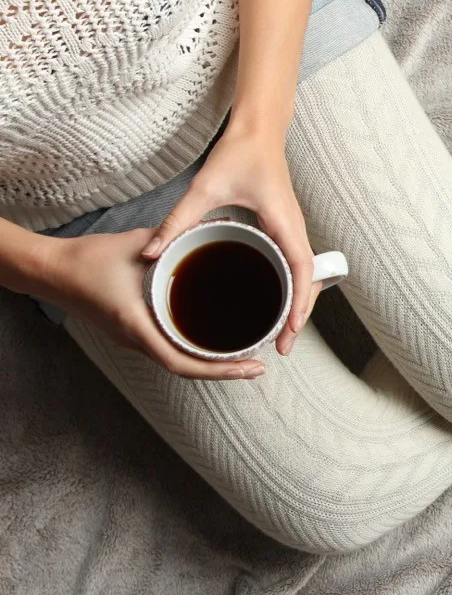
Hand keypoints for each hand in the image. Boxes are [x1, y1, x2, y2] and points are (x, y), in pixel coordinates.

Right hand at [44, 229, 264, 378]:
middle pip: (186, 368)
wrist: (52, 270)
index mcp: (138, 326)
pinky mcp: (132, 333)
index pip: (182, 362)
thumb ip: (176, 237)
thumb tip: (216, 223)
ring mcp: (133, 340)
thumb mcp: (138, 246)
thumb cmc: (89, 259)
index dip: (219, 370)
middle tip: (257, 365)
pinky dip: (193, 349)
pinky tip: (213, 338)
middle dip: (223, 371)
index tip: (249, 367)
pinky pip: (168, 347)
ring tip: (242, 355)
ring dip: (209, 363)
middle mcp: (136, 341)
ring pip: (178, 360)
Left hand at [140, 123, 318, 355]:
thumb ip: (178, 221)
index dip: (300, 305)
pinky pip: (295, 264)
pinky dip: (291, 286)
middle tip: (281, 346)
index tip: (289, 332)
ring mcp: (293, 229)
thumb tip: (153, 253)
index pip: (302, 272)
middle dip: (299, 316)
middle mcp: (295, 229)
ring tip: (280, 332)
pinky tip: (273, 299)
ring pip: (304, 275)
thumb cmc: (240, 153)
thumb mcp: (204, 188)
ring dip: (297, 303)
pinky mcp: (285, 227)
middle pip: (309, 282)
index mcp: (284, 223)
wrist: (258, 130)